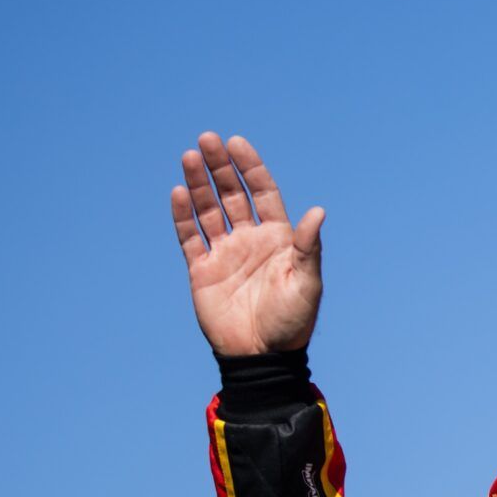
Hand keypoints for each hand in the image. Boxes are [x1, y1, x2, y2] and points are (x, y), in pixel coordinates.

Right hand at [172, 132, 324, 355]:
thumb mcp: (306, 282)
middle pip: (232, 194)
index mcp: (278, 238)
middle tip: (207, 139)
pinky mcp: (202, 270)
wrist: (263, 356)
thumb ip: (308, 246)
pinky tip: (179, 191)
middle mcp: (250, 240)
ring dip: (199, 183)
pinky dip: (183, 215)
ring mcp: (225, 253)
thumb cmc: (293, 321)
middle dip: (220, 167)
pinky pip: (190, 237)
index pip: (261, 192)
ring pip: (208, 210)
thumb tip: (317, 211)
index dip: (250, 167)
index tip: (237, 143)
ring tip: (190, 156)